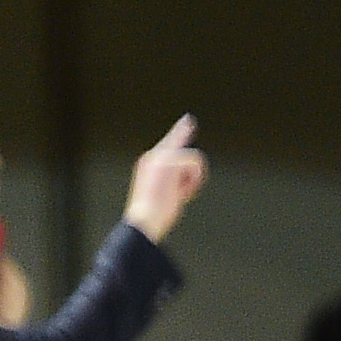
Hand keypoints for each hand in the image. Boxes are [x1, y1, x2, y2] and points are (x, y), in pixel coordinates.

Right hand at [121, 117, 205, 241]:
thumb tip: (192, 177)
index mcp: (150, 163)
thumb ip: (178, 181)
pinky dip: (194, 181)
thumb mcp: (168, 194)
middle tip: (182, 192)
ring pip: (193, 160)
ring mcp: (160, 158)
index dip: (181, 131)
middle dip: (192, 175)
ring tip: (179, 194)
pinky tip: (181, 191)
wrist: (145, 219)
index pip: (169, 144)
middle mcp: (153, 156)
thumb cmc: (155, 215)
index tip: (189, 120)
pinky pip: (195, 165)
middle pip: (184, 149)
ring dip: (193, 180)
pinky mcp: (168, 162)